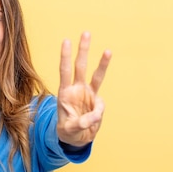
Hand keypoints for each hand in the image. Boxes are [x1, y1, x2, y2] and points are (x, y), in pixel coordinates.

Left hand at [57, 32, 111, 146]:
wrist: (76, 138)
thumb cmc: (67, 131)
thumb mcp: (69, 129)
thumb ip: (79, 123)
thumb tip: (93, 117)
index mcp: (64, 93)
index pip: (64, 71)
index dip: (65, 57)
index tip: (66, 41)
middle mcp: (76, 89)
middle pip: (80, 66)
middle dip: (83, 50)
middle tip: (86, 33)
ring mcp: (88, 94)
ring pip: (97, 76)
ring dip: (102, 63)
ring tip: (108, 50)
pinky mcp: (97, 102)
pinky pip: (101, 105)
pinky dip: (97, 114)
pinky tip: (90, 123)